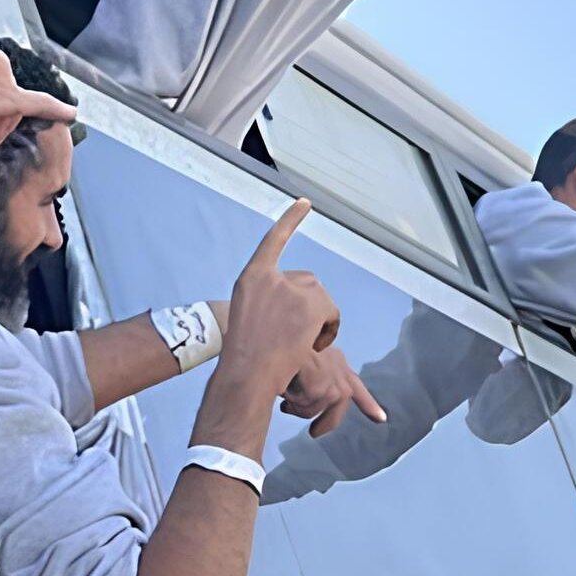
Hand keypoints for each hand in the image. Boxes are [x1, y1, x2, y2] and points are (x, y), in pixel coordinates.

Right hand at [218, 199, 342, 399]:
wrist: (247, 373)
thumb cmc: (245, 354)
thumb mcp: (248, 316)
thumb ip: (270, 301)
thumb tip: (299, 306)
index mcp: (251, 277)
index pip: (274, 241)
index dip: (290, 221)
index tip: (306, 202)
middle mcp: (270, 277)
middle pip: (307, 283)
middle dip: (308, 308)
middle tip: (294, 337)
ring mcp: (290, 289)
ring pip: (321, 301)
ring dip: (318, 322)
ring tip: (299, 345)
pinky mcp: (308, 305)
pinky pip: (331, 312)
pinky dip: (330, 327)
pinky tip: (314, 345)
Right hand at [280, 342, 385, 437]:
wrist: (277, 333)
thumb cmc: (285, 345)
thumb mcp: (303, 360)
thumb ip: (312, 379)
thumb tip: (303, 401)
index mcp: (336, 361)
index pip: (357, 387)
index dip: (369, 405)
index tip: (381, 419)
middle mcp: (339, 369)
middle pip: (337, 406)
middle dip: (326, 424)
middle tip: (314, 433)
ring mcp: (331, 380)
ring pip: (312, 410)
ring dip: (296, 406)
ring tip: (283, 393)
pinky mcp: (319, 388)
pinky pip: (302, 408)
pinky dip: (290, 402)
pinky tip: (282, 388)